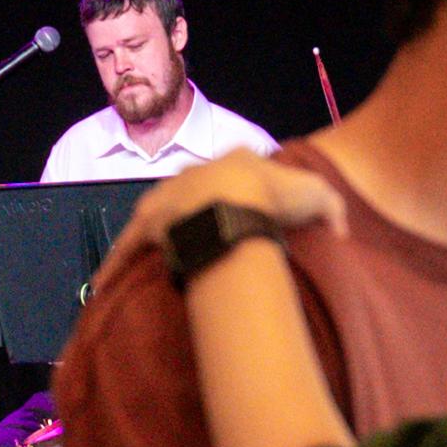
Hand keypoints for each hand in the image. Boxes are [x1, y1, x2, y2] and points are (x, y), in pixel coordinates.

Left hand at [111, 150, 335, 287]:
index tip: (248, 215)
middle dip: (197, 211)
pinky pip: (127, 246)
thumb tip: (340, 231)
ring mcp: (168, 196)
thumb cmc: (275, 196)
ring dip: (154, 236)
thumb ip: (332, 210)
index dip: (244, 194)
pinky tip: (106, 284)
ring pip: (157, 216)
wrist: (234, 200)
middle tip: (204, 237)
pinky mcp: (148, 222)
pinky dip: (117, 263)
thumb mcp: (319, 197)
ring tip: (153, 260)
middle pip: (194, 193)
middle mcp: (195, 174)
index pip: (237, 176)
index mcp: (235, 162)